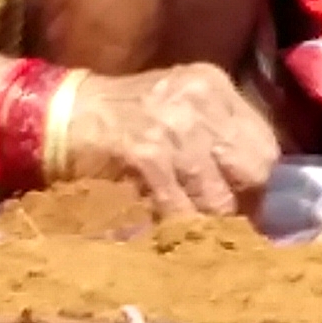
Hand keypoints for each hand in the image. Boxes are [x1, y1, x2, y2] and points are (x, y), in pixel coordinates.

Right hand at [59, 63, 280, 220]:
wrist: (56, 116)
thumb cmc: (120, 118)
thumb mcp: (178, 107)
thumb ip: (217, 135)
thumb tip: (256, 185)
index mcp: (212, 85)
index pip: (265, 144)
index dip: (259, 182)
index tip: (247, 205)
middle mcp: (199, 100)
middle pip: (255, 169)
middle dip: (245, 205)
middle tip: (228, 225)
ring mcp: (174, 127)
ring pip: (221, 199)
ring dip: (212, 226)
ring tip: (200, 237)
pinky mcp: (147, 157)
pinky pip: (183, 211)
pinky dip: (181, 231)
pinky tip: (172, 236)